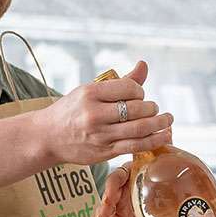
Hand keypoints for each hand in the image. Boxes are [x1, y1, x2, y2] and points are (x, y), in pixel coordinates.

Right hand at [36, 61, 172, 166]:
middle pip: (137, 109)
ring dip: (159, 124)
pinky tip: (164, 136)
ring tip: (168, 121)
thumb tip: (144, 65)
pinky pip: (135, 146)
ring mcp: (100, 134)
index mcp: (91, 93)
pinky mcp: (104, 152)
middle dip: (153, 108)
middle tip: (156, 109)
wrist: (47, 136)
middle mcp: (94, 114)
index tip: (141, 95)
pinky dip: (154, 141)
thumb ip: (121, 81)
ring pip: (139, 129)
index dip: (141, 91)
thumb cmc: (72, 110)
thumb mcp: (90, 91)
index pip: (129, 88)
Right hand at [95, 132, 175, 216]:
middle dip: (104, 206)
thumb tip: (170, 134)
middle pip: (110, 194)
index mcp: (132, 172)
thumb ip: (165, 155)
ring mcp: (123, 201)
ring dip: (103, 216)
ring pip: (109, 208)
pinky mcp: (124, 214)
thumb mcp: (167, 165)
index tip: (109, 198)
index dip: (111, 187)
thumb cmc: (169, 176)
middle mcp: (125, 186)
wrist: (176, 197)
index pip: (117, 177)